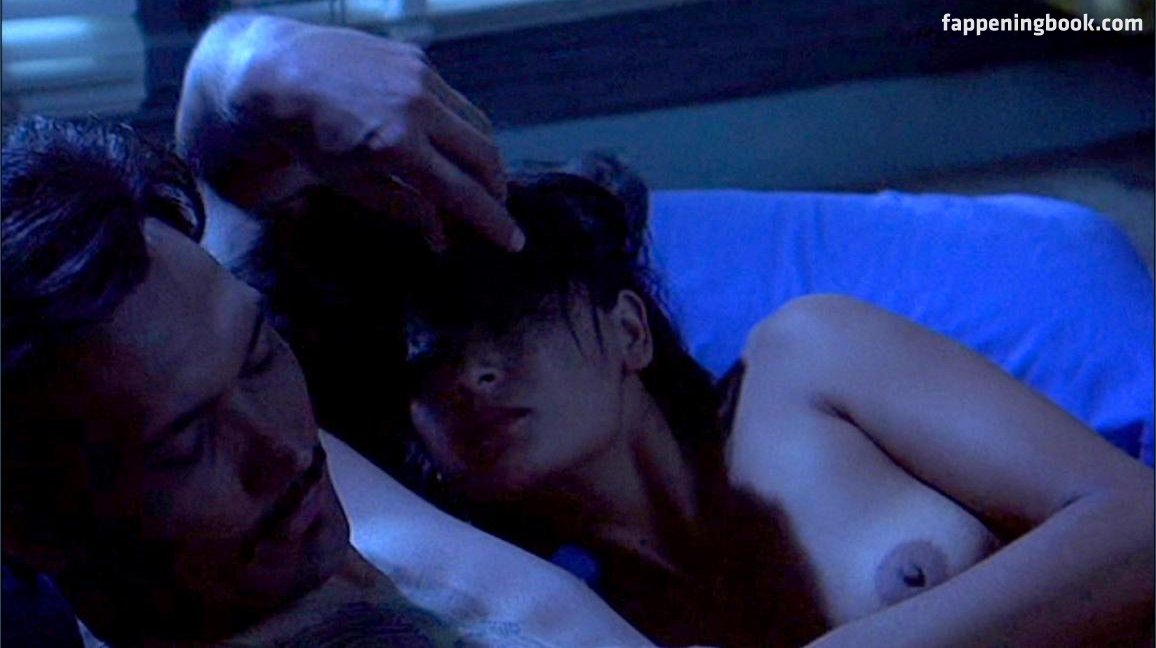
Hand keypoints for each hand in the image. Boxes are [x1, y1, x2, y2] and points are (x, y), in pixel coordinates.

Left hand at [239, 18, 522, 251]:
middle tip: (498, 211)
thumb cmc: (306, 137)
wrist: (274, 70)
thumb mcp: (350, 183)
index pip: (463, 192)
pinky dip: (459, 126)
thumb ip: (404, 209)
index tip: (513, 241)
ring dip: (485, 157)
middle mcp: (418, 107)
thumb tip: (443, 237)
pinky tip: (448, 141)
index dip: (493, 220)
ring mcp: (420, 77)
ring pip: (476, 124)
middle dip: (497, 189)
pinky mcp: (417, 58)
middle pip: (484, 156)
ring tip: (480, 179)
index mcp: (398, 146)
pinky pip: (454, 99)